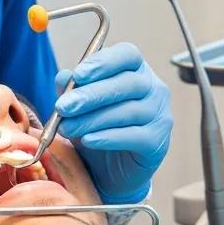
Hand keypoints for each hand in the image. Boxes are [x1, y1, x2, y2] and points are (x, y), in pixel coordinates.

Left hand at [55, 43, 172, 204]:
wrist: (110, 170)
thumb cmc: (97, 126)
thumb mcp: (79, 105)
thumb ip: (72, 87)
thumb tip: (64, 77)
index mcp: (136, 69)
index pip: (127, 54)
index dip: (103, 62)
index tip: (78, 75)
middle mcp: (154, 88)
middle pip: (126, 83)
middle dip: (91, 95)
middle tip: (63, 107)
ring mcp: (160, 114)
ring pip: (127, 111)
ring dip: (93, 119)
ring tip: (67, 128)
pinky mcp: (157, 141)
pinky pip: (133, 136)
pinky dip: (108, 137)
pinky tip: (88, 140)